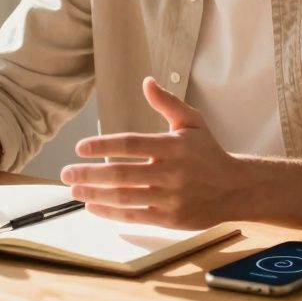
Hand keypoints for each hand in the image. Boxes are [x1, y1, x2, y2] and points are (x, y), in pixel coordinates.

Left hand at [60, 76, 250, 229]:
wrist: (236, 188)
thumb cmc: (208, 152)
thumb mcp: (192, 122)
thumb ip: (167, 103)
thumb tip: (146, 81)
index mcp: (174, 146)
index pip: (131, 144)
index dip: (103, 145)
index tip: (80, 148)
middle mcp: (171, 173)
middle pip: (122, 174)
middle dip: (90, 173)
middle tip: (66, 171)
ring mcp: (171, 198)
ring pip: (125, 197)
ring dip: (95, 194)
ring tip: (74, 188)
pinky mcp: (170, 219)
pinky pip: (135, 216)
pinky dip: (110, 213)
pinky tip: (92, 205)